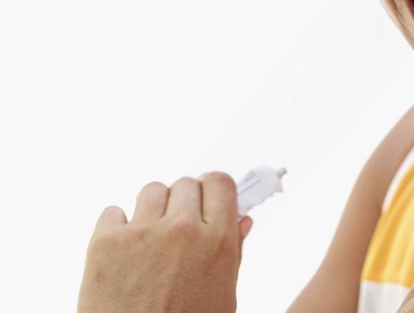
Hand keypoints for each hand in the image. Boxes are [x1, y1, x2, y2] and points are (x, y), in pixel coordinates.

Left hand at [77, 172, 252, 312]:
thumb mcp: (222, 296)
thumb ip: (233, 252)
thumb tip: (243, 221)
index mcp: (217, 242)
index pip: (220, 182)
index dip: (215, 189)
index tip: (211, 197)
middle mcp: (181, 230)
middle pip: (186, 184)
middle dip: (186, 202)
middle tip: (181, 226)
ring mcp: (141, 233)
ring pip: (152, 191)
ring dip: (154, 209)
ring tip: (152, 240)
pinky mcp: (105, 241)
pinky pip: (114, 211)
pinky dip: (119, 226)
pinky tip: (125, 252)